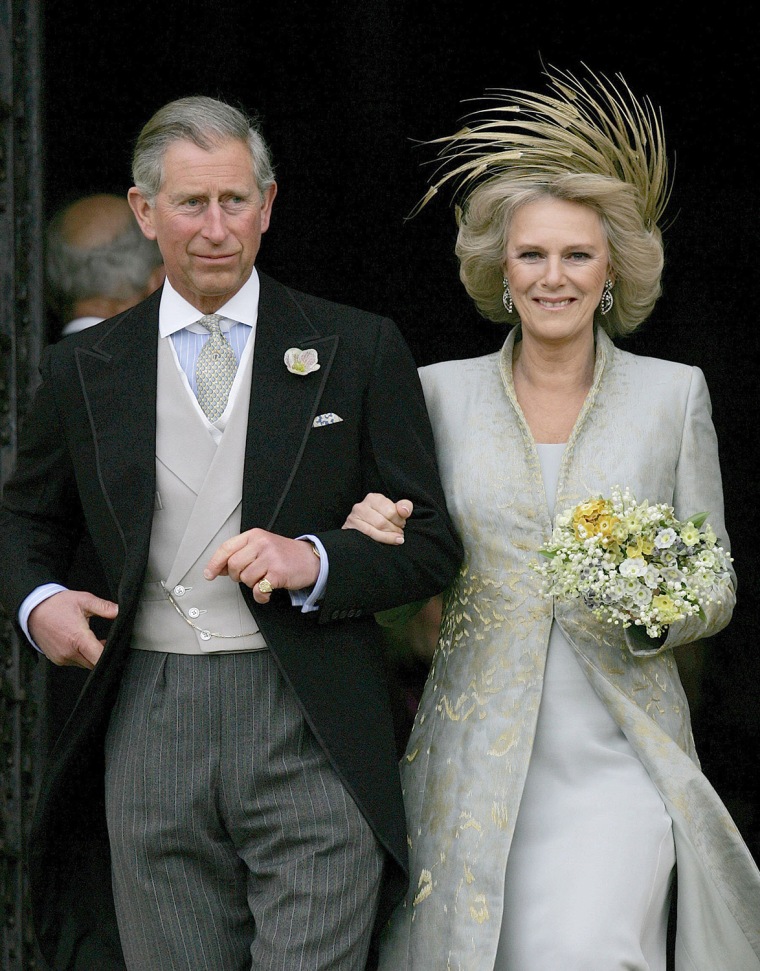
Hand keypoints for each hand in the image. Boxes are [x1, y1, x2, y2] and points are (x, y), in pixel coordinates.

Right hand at [28, 590, 118, 668]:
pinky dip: (81, 656)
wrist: (33, 609)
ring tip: (92, 639)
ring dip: (92, 655)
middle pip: (94, 663)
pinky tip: (81, 643)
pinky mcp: (57, 660)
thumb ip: (104, 607)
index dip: (111, 655)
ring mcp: (62, 658)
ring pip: (85, 664)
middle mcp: (69, 652)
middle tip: (106, 641)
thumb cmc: (57, 604)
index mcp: (78, 638)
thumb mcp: (84, 600)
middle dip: (102, 654)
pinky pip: (75, 662)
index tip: (117, 648)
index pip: (99, 657)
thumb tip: (120, 611)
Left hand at [204, 529, 320, 603]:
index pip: (227, 548)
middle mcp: (261, 544)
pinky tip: (266, 592)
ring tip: (263, 580)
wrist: (311, 559)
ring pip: (245, 578)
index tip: (209, 574)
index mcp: (254, 536)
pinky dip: (260, 596)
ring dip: (252, 585)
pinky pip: (259, 589)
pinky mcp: (278, 573)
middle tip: (249, 576)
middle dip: (238, 576)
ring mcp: (270, 558)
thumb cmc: (285, 554)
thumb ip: (242, 554)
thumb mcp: (262, 547)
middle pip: (234, 565)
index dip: (215, 563)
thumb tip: (219, 568)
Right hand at [342, 493, 412, 543]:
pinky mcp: (350, 528)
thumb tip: (404, 511)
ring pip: (376, 529)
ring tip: (396, 538)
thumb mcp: (394, 511)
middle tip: (399, 533)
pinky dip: (381, 540)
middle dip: (394, 529)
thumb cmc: (382, 519)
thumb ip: (404, 507)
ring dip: (389, 536)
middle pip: (383, 521)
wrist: (362, 531)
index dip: (399, 520)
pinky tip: (387, 542)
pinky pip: (368, 535)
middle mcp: (361, 506)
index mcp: (373, 498)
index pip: (391, 510)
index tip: (401, 524)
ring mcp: (353, 517)